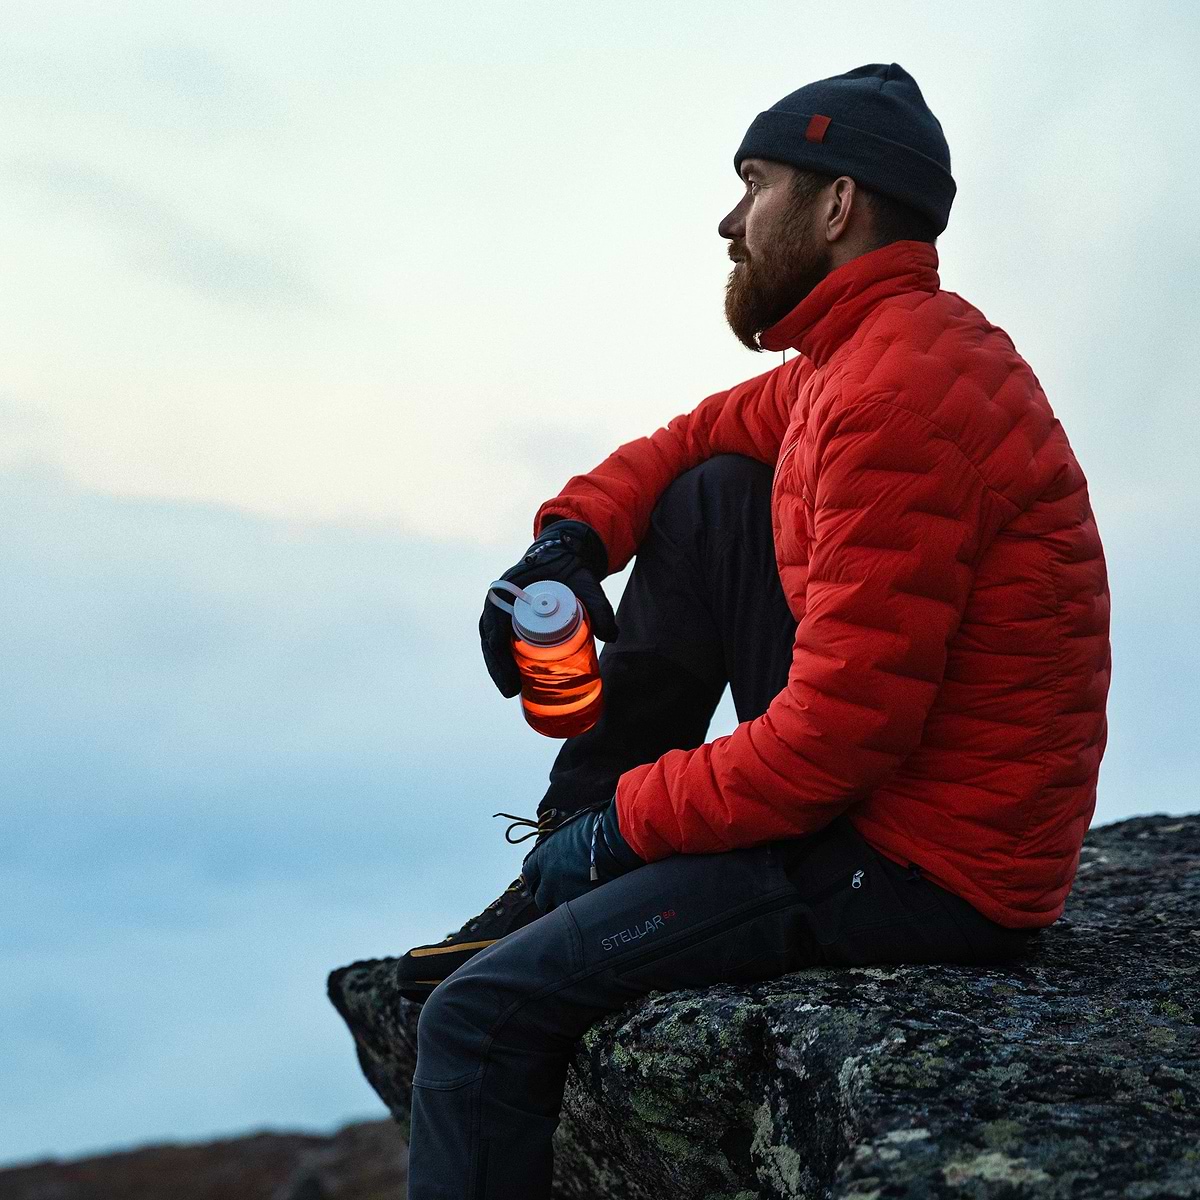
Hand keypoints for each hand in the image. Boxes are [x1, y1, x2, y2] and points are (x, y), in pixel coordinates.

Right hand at [480, 519, 618, 697]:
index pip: (494, 620)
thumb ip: (600, 606)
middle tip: (511, 691)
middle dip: (497, 667)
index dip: (496, 647)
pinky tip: (514, 680)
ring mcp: (504, 610)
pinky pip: (501, 641)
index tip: (507, 668)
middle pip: (490, 637)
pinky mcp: (511, 619)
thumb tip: (611, 636)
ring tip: (511, 691)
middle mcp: (501, 600)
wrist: (563, 554)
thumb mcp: (586, 582)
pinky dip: (504, 660)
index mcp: (510, 587)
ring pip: (493, 642)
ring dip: (499, 667)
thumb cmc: (570, 567)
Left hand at [520, 795, 644, 912]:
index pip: (528, 873)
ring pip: (555, 908)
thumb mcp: (569, 831)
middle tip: (556, 895)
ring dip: (562, 905)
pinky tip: (587, 905)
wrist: (616, 839)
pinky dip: (579, 909)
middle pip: (540, 896)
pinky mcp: (581, 902)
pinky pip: (575, 912)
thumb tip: (559, 851)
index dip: (535, 878)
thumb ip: (558, 845)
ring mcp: (564, 891)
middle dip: (547, 896)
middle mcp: (549, 876)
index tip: (540, 881)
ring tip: (572, 904)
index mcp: (543, 855)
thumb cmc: (597, 828)